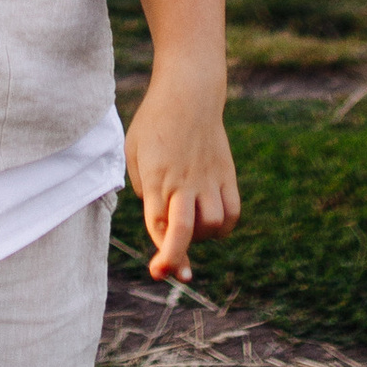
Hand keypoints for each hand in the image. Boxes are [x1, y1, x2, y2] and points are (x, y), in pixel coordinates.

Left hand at [122, 72, 240, 283]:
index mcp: (156, 177)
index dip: (160, 253)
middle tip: (177, 273)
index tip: (159, 271)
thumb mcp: (134, 151)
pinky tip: (211, 223)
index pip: (158, 225)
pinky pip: (232, 213)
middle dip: (178, 258)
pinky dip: (223, 226)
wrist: (189, 93)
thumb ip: (144, 188)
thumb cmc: (154, 122)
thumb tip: (161, 220)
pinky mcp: (226, 175)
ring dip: (202, 237)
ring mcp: (208, 179)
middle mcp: (183, 182)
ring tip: (191, 227)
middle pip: (183, 231)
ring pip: (213, 225)